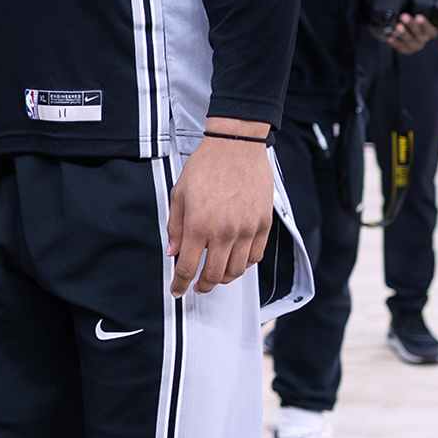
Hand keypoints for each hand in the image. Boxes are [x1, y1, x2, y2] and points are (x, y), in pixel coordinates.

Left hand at [166, 124, 274, 294]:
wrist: (235, 146)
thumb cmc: (207, 165)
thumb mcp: (179, 194)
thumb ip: (176, 227)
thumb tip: (173, 251)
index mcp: (199, 224)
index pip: (189, 266)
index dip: (181, 284)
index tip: (178, 290)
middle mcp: (225, 230)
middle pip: (215, 275)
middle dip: (203, 286)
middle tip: (197, 286)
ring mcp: (247, 228)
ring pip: (238, 270)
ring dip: (225, 278)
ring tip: (216, 275)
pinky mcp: (263, 223)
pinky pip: (256, 255)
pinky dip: (245, 264)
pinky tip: (236, 261)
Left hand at [385, 12, 437, 53]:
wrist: (404, 26)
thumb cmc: (413, 14)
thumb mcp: (418, 5)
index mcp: (431, 29)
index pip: (432, 30)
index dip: (426, 24)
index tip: (418, 16)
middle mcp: (424, 38)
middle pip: (420, 34)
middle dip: (411, 25)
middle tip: (404, 17)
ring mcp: (416, 44)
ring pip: (410, 41)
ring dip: (403, 34)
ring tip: (397, 26)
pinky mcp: (407, 49)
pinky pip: (402, 48)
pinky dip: (396, 43)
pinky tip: (390, 37)